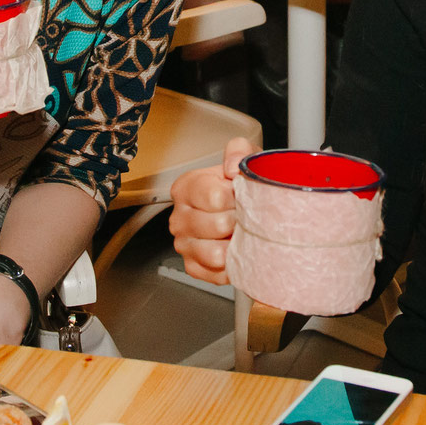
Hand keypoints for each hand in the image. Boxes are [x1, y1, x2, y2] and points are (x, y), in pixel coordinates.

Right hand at [169, 136, 252, 284]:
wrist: (244, 208)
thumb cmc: (239, 185)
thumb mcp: (243, 157)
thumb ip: (238, 151)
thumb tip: (233, 166)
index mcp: (186, 188)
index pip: (214, 197)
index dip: (236, 198)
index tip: (242, 196)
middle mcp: (180, 217)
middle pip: (217, 225)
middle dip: (239, 221)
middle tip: (245, 216)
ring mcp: (184, 244)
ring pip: (215, 254)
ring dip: (236, 245)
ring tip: (242, 233)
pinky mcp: (193, 266)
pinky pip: (216, 273)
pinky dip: (232, 265)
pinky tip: (236, 250)